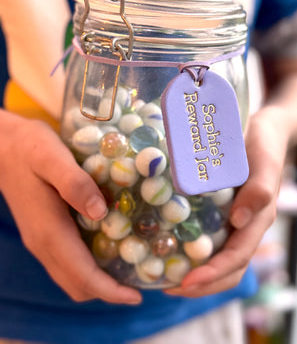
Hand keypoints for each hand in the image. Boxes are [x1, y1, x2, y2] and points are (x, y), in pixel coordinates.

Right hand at [0, 111, 141, 304]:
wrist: (2, 146)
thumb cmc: (29, 148)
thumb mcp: (52, 157)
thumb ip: (75, 184)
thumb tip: (100, 213)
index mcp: (49, 230)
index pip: (81, 275)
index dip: (109, 290)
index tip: (136, 296)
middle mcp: (43, 243)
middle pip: (77, 284)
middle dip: (107, 291)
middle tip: (138, 281)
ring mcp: (41, 239)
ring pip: (71, 276)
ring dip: (99, 281)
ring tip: (128, 268)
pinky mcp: (42, 231)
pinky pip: (67, 262)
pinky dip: (89, 267)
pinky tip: (108, 247)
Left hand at [164, 107, 285, 297]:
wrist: (262, 131)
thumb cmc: (264, 146)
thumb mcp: (264, 163)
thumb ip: (259, 190)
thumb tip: (239, 221)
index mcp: (257, 221)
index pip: (237, 258)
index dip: (213, 274)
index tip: (187, 282)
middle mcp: (245, 226)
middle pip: (227, 268)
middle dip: (201, 284)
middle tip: (168, 287)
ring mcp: (233, 220)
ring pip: (216, 256)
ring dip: (194, 272)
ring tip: (164, 276)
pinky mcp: (220, 210)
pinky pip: (207, 236)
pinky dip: (190, 249)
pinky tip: (168, 246)